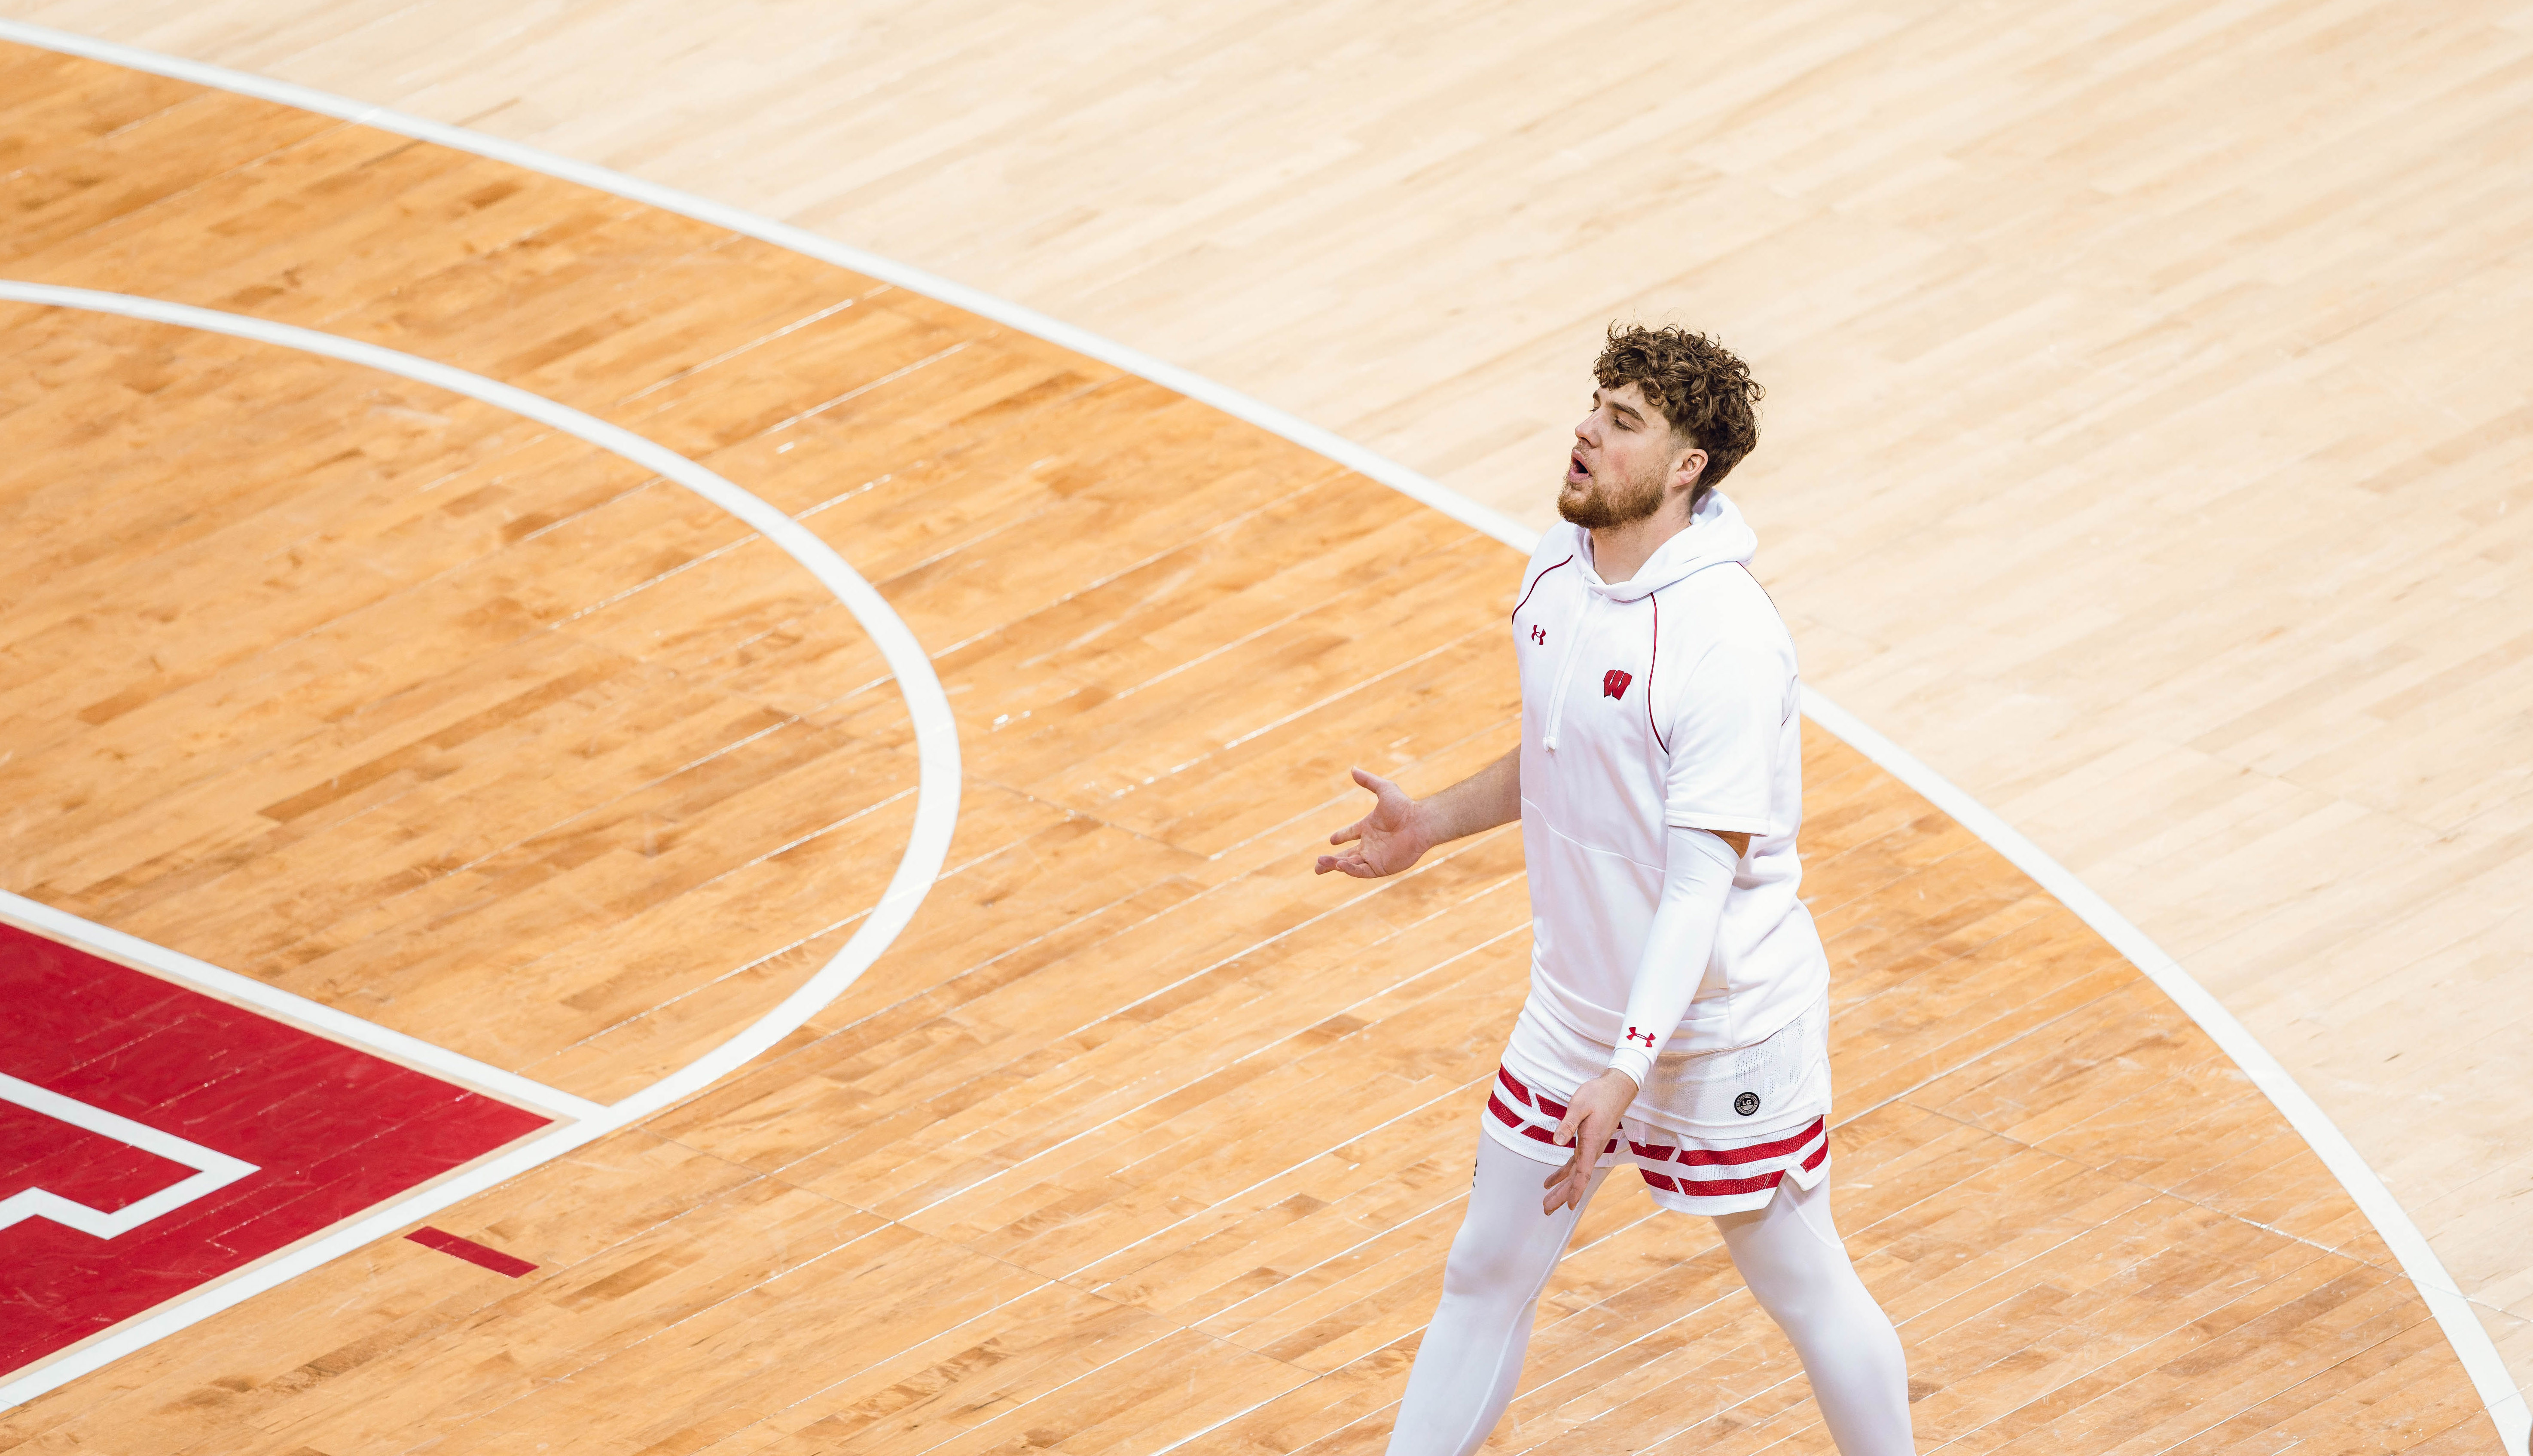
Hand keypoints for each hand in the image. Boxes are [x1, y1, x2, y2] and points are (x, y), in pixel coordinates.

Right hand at [1314, 768, 1431, 876]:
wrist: (1419, 823)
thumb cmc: (1404, 806)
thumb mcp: (1384, 789)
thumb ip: (1368, 781)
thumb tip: (1353, 768)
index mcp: (1369, 828)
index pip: (1351, 834)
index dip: (1341, 836)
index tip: (1332, 840)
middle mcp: (1371, 844)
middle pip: (1346, 855)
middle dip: (1330, 861)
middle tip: (1317, 865)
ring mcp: (1375, 857)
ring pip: (1350, 865)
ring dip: (1334, 865)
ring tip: (1320, 864)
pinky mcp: (1381, 867)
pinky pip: (1361, 871)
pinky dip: (1349, 869)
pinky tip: (1338, 864)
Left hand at [1542, 1069, 1634, 1213]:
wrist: (1617, 1087)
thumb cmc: (1598, 1094)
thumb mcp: (1579, 1106)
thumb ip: (1568, 1124)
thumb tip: (1557, 1142)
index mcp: (1591, 1143)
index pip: (1583, 1173)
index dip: (1575, 1190)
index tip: (1568, 1206)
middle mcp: (1593, 1149)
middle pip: (1577, 1178)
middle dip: (1562, 1195)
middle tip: (1547, 1209)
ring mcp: (1592, 1147)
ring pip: (1576, 1173)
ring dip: (1562, 1188)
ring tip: (1547, 1201)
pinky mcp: (1589, 1142)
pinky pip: (1576, 1163)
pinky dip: (1564, 1173)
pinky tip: (1553, 1180)